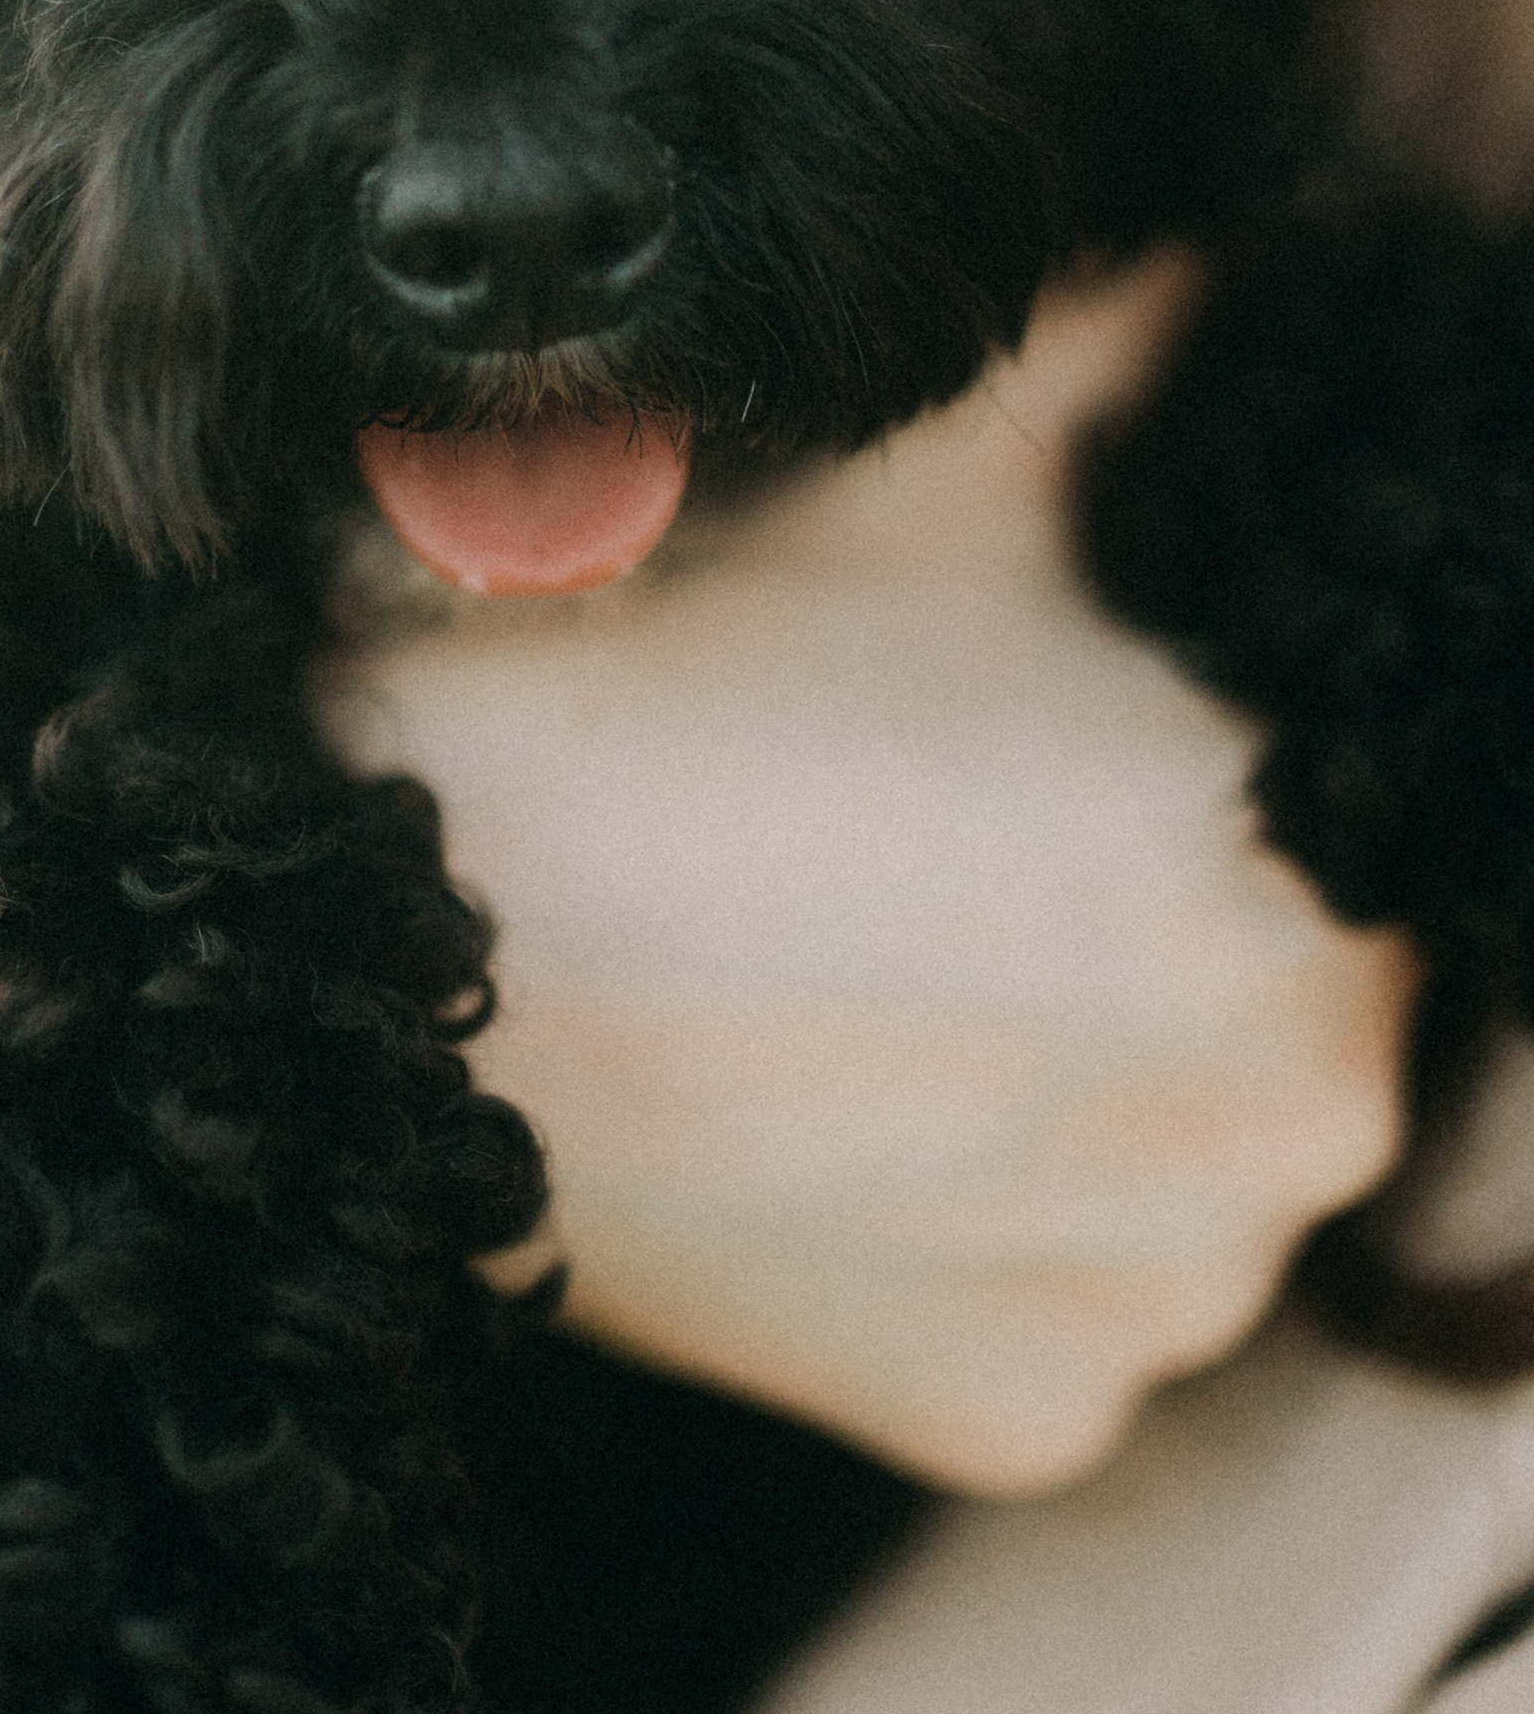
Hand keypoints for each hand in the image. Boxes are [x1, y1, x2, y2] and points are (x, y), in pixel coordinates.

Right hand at [320, 263, 1418, 1493]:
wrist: (380, 929)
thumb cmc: (664, 675)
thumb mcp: (937, 464)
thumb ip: (1148, 364)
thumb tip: (1248, 290)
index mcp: (1305, 873)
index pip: (1333, 811)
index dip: (1189, 764)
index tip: (1043, 748)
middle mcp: (1296, 1120)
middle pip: (1286, 1001)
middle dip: (1155, 932)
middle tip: (953, 865)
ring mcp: (1160, 1298)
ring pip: (1184, 1166)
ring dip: (1081, 1096)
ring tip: (885, 995)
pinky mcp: (1026, 1423)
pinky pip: (1062, 1310)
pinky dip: (981, 1239)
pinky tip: (849, 1132)